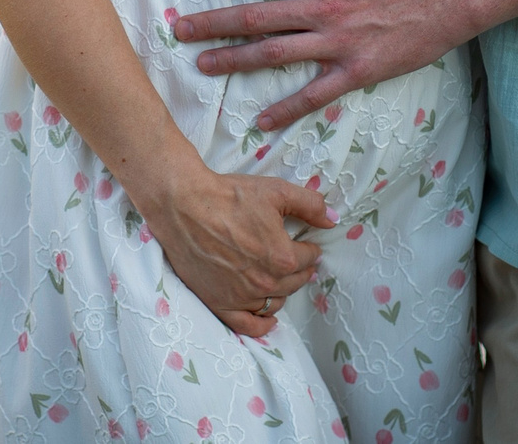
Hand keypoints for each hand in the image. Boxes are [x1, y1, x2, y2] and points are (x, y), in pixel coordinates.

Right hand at [132, 164, 336, 336]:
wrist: (184, 206)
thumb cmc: (229, 196)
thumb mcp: (276, 191)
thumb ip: (310, 205)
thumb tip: (333, 219)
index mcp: (283, 258)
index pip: (309, 258)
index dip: (310, 247)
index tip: (307, 243)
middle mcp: (265, 283)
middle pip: (294, 282)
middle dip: (299, 270)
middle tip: (297, 260)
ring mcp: (241, 297)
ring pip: (274, 302)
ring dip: (283, 291)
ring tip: (281, 279)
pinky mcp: (219, 304)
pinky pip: (247, 326)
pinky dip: (261, 326)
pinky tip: (269, 320)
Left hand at [174, 0, 471, 129]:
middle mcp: (322, 8)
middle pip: (255, 17)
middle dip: (213, 23)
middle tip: (180, 29)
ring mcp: (338, 42)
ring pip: (275, 54)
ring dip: (235, 61)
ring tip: (203, 66)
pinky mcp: (356, 70)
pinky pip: (314, 94)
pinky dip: (286, 108)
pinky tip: (261, 120)